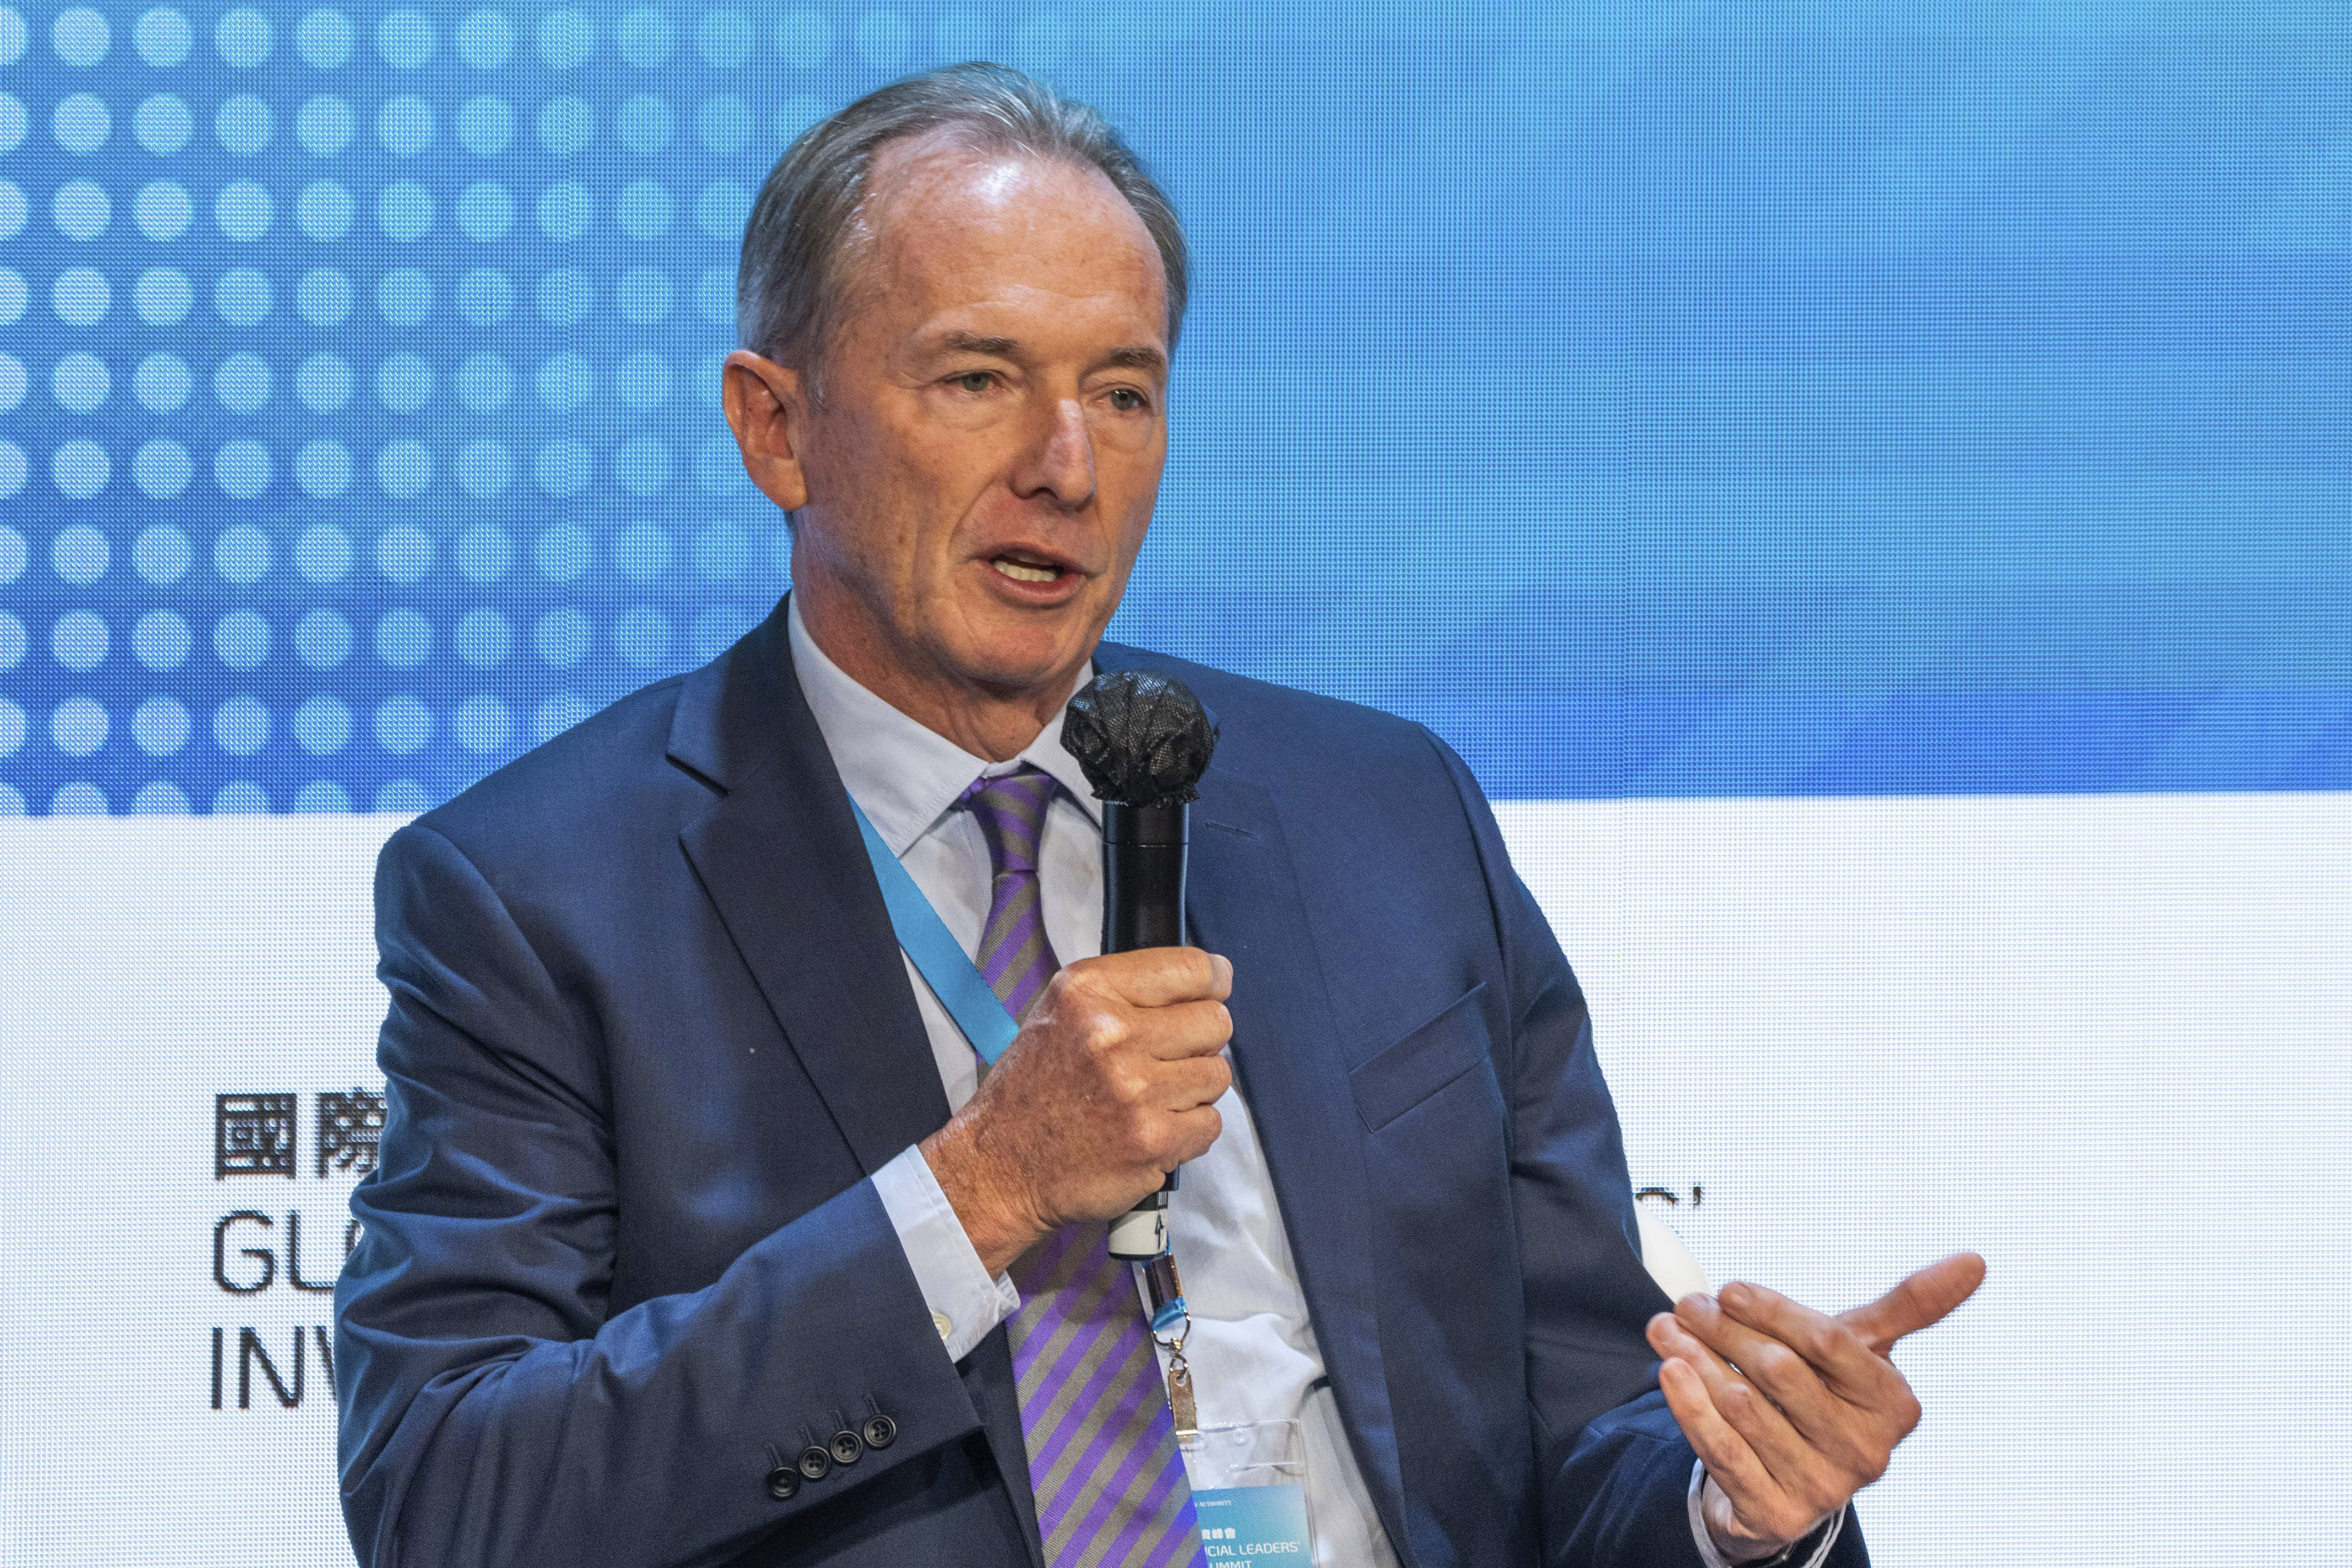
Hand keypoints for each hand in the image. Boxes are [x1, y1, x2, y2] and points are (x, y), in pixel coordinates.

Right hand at [920, 948, 1234, 1273]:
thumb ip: (1128, 991)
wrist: (1000, 1169)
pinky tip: (1149, 1131)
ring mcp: (1135, 1089)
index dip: (1211, 983)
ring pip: (1217, 1074)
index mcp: (1088, 990)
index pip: (1193, 967)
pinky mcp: (1152, 1140)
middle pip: (1215, 1021)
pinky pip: (1211, 1123)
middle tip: (1164, 1062)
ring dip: (1193, 1091)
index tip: (1211, 992)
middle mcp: (1111, 1033)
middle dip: (1199, 1042)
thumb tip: (1211, 979)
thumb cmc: (1034, 1091)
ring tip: (1149, 1100)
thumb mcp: (1062, 1013)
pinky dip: (1189, 1132)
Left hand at [1645, 1252, 1986, 1562]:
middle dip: (1724, 1330)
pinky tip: (1668, 1372)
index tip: (1728, 1287)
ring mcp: (1824, 1489)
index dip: (1773, 1311)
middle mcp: (1868, 1452)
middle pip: (1779, 1371)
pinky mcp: (1778, 1515)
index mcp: (1895, 1405)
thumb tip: (1977, 1258)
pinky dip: (1690, 1408)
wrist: (1789, 1480)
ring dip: (1695, 1360)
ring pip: (1744, 1407)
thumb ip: (1910, 1305)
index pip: (1827, 1342)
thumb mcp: (1862, 1351)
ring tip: (1664, 1328)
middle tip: (1685, 1304)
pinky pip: (1723, 1452)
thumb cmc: (1825, 1395)